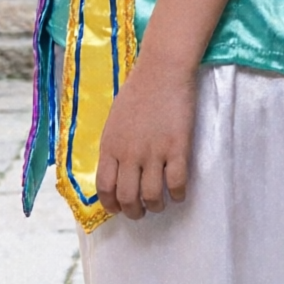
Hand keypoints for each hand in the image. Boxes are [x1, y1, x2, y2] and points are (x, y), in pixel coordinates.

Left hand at [95, 51, 196, 218]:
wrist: (162, 70)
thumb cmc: (138, 92)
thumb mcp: (114, 121)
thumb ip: (114, 147)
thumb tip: (115, 172)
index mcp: (110, 146)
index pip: (105, 188)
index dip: (112, 205)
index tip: (119, 209)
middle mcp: (129, 154)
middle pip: (128, 198)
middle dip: (134, 212)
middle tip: (141, 211)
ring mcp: (154, 152)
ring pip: (152, 196)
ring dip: (156, 206)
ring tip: (160, 203)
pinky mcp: (178, 148)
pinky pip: (177, 183)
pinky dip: (178, 195)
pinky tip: (178, 193)